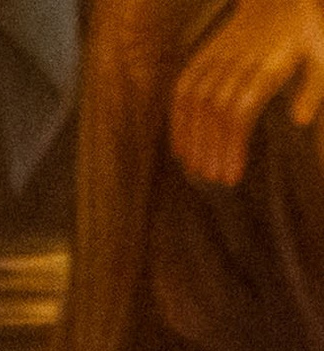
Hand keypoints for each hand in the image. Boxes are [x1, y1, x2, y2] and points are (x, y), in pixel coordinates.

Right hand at [170, 0, 323, 184]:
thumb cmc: (304, 33)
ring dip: (192, 139)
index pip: (242, 109)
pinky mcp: (203, 55)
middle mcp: (238, 61)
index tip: (231, 177)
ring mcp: (217, 57)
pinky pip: (182, 89)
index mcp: (268, 64)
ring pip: (196, 102)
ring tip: (194, 171)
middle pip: (216, 110)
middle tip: (212, 180)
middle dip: (211, 148)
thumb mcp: (321, 54)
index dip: (233, 145)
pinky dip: (177, 121)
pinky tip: (180, 149)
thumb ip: (314, 87)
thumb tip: (300, 121)